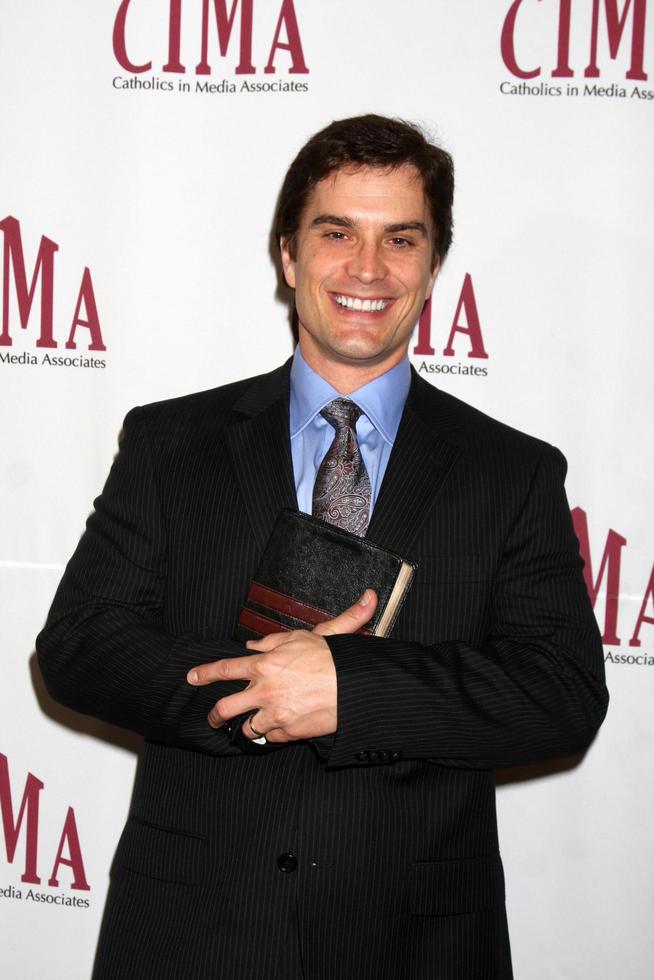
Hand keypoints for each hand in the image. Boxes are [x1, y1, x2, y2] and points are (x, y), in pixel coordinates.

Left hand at [187, 589, 376, 741]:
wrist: (355, 687)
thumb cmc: (333, 659)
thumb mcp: (305, 636)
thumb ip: (274, 639)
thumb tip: (254, 643)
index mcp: (265, 664)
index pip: (226, 669)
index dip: (205, 673)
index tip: (192, 677)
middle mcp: (264, 691)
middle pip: (226, 708)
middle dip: (215, 715)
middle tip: (214, 717)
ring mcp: (275, 715)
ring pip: (248, 728)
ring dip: (250, 725)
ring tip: (256, 722)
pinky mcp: (288, 733)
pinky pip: (272, 737)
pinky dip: (274, 733)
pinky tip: (283, 725)